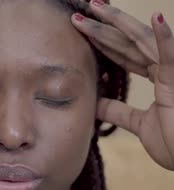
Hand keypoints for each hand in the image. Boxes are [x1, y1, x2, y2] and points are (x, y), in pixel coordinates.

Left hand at [71, 1, 173, 170]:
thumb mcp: (138, 124)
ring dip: (118, 23)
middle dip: (103, 26)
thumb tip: (94, 103)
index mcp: (158, 78)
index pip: (125, 54)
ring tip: (95, 8)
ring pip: (142, 42)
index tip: (81, 29)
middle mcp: (166, 70)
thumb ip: (118, 111)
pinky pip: (172, 57)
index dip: (103, 41)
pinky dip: (164, 38)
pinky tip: (155, 18)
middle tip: (79, 12)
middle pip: (128, 42)